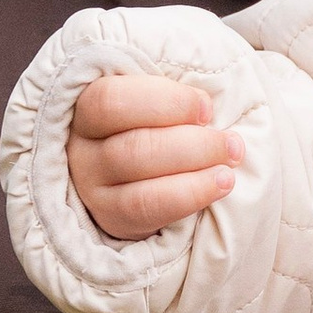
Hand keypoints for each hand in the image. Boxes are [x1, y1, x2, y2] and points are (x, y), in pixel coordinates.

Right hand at [67, 74, 242, 242]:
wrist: (146, 168)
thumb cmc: (156, 120)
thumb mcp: (155, 96)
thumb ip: (169, 94)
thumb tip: (204, 103)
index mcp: (85, 106)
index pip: (111, 101)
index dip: (165, 103)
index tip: (206, 108)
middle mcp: (80, 150)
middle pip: (133, 148)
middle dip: (194, 144)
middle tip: (231, 143)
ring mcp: (91, 188)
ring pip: (139, 183)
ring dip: (195, 172)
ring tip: (230, 164)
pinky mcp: (110, 218)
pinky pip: (148, 211)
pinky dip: (190, 197)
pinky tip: (219, 185)